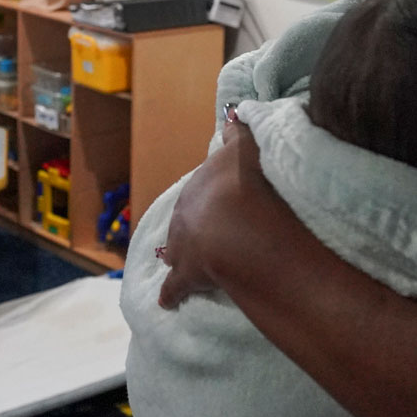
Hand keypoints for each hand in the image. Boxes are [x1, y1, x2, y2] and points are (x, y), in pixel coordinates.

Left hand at [158, 112, 281, 308]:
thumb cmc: (246, 182)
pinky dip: (172, 293)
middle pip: (189, 217)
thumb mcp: (247, 147)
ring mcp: (182, 245)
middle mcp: (185, 211)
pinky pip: (176, 287)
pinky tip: (169, 302)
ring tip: (196, 260)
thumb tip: (232, 115)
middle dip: (200, 223)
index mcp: (201, 182)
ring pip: (178, 249)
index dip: (219, 191)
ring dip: (184, 254)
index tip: (227, 196)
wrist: (237, 224)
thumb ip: (240, 133)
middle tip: (216, 229)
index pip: (207, 185)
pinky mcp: (186, 276)